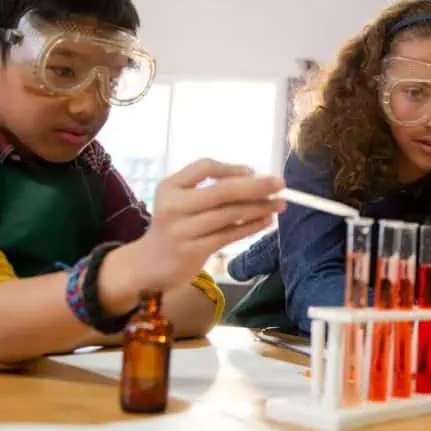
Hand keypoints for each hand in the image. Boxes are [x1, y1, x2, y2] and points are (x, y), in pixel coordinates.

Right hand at [98, 159, 284, 309]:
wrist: (149, 263)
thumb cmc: (173, 225)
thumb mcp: (179, 200)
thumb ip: (207, 188)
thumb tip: (252, 178)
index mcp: (170, 186)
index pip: (204, 167)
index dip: (231, 168)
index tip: (252, 171)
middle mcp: (173, 206)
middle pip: (221, 191)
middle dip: (255, 187)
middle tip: (280, 183)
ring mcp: (182, 230)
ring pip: (229, 215)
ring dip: (259, 208)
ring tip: (279, 204)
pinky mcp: (193, 251)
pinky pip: (229, 235)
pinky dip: (251, 227)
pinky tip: (266, 221)